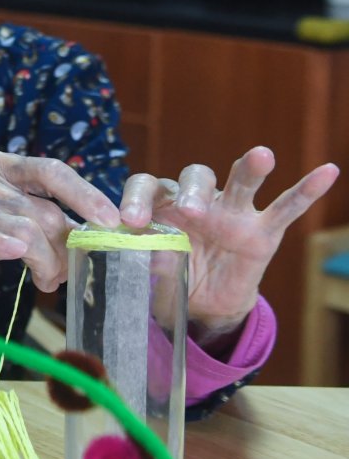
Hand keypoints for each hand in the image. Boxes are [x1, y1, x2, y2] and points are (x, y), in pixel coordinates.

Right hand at [0, 150, 119, 300]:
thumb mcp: (16, 220)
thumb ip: (49, 219)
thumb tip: (97, 234)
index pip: (50, 170)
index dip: (84, 193)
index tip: (111, 219)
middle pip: (41, 211)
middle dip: (63, 247)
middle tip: (68, 272)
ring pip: (22, 231)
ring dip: (44, 262)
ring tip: (47, 280)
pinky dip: (1, 245)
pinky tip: (15, 254)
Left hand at [119, 147, 339, 336]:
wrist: (201, 302)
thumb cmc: (168, 274)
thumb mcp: (152, 271)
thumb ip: (149, 261)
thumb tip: (150, 256)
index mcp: (161, 204)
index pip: (146, 186)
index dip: (136, 199)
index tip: (130, 222)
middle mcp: (197, 199)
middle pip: (194, 178)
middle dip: (192, 191)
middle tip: (189, 211)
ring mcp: (232, 212)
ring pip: (240, 183)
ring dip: (249, 169)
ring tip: (262, 156)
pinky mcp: (262, 230)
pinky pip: (286, 207)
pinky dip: (307, 190)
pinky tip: (327, 171)